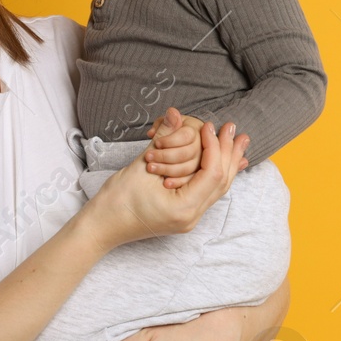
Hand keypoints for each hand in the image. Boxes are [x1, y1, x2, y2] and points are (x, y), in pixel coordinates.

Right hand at [84, 120, 249, 246]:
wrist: (102, 227)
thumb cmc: (116, 201)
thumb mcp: (140, 166)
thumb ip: (164, 139)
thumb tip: (176, 113)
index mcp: (184, 208)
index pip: (212, 172)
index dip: (214, 146)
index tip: (209, 126)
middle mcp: (191, 217)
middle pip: (221, 181)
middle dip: (228, 152)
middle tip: (233, 128)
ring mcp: (189, 218)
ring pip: (218, 188)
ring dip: (227, 162)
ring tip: (238, 142)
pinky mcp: (183, 215)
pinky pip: (208, 193)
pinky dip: (217, 174)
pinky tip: (226, 163)